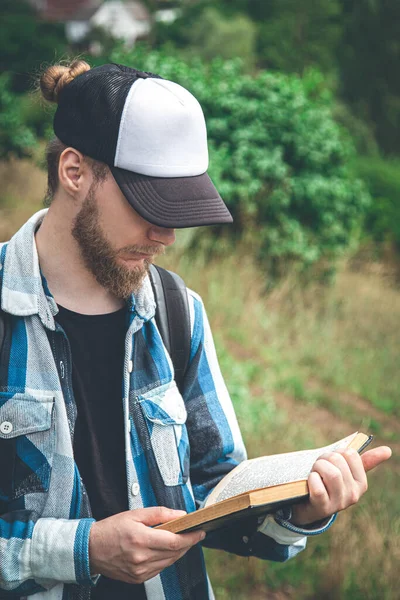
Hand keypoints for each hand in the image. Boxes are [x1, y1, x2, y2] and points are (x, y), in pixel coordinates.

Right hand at [89, 506, 204, 583]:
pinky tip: (165, 550)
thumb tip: (180, 515)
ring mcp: (139, 571)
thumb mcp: (135, 514)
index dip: (191, 538)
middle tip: (195, 534)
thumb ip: (160, 514)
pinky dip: (166, 559)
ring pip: (169, 562)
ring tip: (182, 540)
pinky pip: (159, 569)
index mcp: (141, 539)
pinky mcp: (137, 579)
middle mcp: (141, 558)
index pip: (174, 542)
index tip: (200, 531)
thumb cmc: (112, 528)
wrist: (90, 549)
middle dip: (187, 543)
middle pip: (174, 553)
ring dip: (178, 552)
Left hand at [290, 445, 391, 526]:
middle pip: (338, 461)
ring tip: (314, 473)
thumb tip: (388, 450)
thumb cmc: (327, 483)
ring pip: (331, 473)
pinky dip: (312, 479)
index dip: (337, 452)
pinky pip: (318, 487)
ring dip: (317, 467)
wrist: (308, 506)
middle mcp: (354, 495)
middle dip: (324, 458)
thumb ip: (365, 461)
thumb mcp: (346, 473)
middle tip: (319, 466)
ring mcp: (339, 503)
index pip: (351, 454)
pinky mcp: (323, 508)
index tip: (331, 461)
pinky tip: (311, 482)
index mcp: (361, 483)